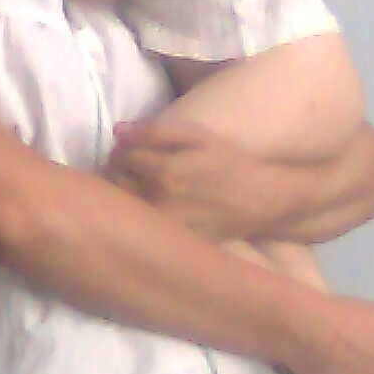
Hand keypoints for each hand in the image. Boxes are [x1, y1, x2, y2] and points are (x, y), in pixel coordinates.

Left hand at [106, 115, 252, 239]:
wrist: (258, 199)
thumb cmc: (227, 161)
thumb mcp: (197, 135)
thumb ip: (156, 131)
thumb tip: (117, 131)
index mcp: (164, 172)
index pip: (119, 157)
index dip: (122, 150)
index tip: (132, 149)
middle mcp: (159, 202)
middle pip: (115, 183)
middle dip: (120, 171)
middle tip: (135, 167)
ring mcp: (163, 227)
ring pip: (123, 207)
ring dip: (125, 193)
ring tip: (144, 186)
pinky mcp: (169, 242)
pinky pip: (140, 226)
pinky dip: (138, 215)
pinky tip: (154, 207)